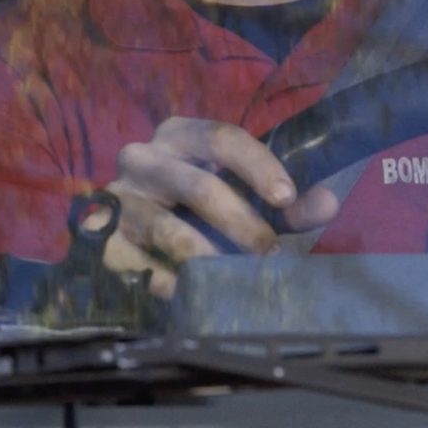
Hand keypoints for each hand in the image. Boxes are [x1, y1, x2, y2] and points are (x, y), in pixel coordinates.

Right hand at [99, 117, 340, 297]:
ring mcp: (117, 198)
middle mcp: (141, 158)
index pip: (221, 137)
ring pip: (173, 232)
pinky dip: (176, 284)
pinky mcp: (100, 238)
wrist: (123, 226)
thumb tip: (327, 203)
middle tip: (273, 254)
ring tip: (240, 278)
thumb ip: (283, 201)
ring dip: (216, 260)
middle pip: (200, 187)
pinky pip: (145, 267)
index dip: (258, 165)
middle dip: (245, 225)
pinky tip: (195, 292)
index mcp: (177, 136)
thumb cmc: (194, 205)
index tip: (287, 198)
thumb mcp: (239, 194)